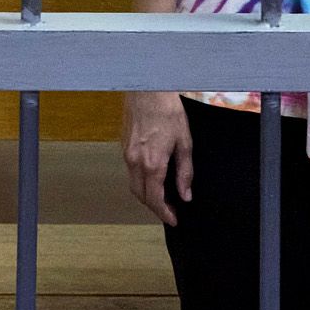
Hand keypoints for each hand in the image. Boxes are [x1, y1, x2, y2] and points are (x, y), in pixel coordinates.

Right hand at [122, 91, 192, 226]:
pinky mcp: (124, 146)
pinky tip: (153, 176)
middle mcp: (136, 162)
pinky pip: (130, 171)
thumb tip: (185, 193)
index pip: (155, 200)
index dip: (164, 213)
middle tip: (170, 211)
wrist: (148, 89)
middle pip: (141, 196)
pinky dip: (140, 180)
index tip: (173, 220)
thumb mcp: (185, 142)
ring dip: (146, 195)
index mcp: (153, 163)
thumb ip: (185, 172)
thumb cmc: (167, 111)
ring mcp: (127, 154)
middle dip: (154, 207)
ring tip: (162, 196)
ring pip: (133, 185)